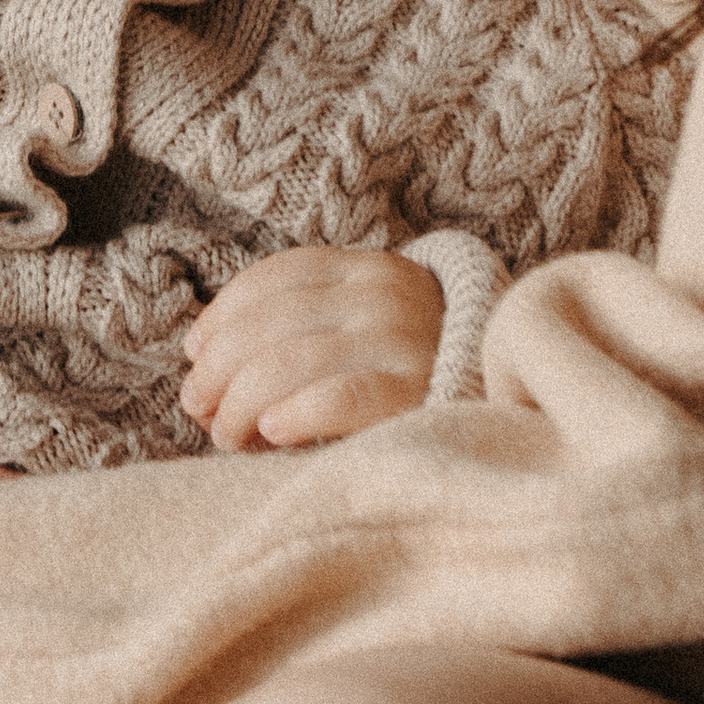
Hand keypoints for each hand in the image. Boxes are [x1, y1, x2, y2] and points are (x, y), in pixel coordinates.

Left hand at [179, 243, 444, 450]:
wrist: (510, 393)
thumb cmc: (414, 369)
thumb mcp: (364, 325)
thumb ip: (299, 329)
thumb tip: (203, 365)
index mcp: (364, 269)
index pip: (274, 278)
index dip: (222, 315)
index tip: (193, 353)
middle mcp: (382, 294)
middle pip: (272, 321)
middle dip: (220, 367)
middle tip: (198, 406)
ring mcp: (402, 340)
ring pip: (292, 361)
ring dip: (242, 401)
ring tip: (227, 433)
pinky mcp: (418, 392)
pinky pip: (338, 398)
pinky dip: (293, 413)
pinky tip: (271, 432)